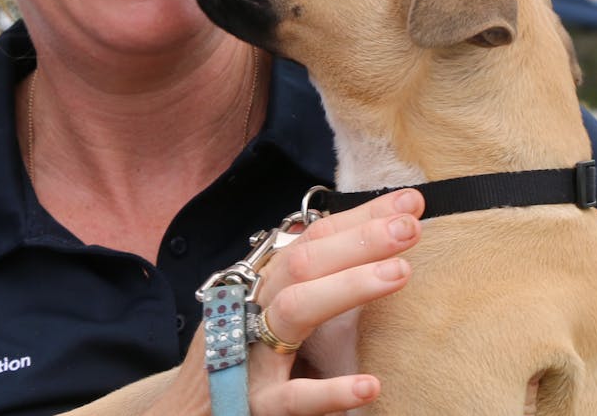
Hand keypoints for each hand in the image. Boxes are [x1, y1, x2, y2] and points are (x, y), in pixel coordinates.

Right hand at [245, 188, 424, 414]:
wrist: (187, 415)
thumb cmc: (237, 360)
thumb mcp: (265, 310)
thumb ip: (304, 279)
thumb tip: (355, 239)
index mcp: (262, 285)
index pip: (313, 238)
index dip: (360, 217)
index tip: (409, 202)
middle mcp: (254, 309)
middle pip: (305, 262)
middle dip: (360, 238)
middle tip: (410, 226)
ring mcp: (252, 355)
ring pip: (296, 309)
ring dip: (349, 286)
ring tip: (401, 273)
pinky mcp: (255, 405)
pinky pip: (292, 398)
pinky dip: (329, 392)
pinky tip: (369, 385)